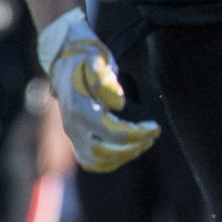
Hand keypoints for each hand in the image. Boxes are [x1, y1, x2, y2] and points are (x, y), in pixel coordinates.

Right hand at [37, 8, 159, 171]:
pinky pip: (91, 161)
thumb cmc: (86, 59)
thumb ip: (104, 81)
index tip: (155, 127)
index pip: (111, 132)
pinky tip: (129, 150)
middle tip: (152, 134)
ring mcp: (72, 134)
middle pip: (104, 152)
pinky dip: (111, 162)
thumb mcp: (95, 61)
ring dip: (124, 156)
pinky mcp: (76, 138)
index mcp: (78, 108)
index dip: (136, 134)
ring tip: (144, 142)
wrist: (65, 60)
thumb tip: (119, 104)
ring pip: (97, 161)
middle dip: (133, 146)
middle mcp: (72, 126)